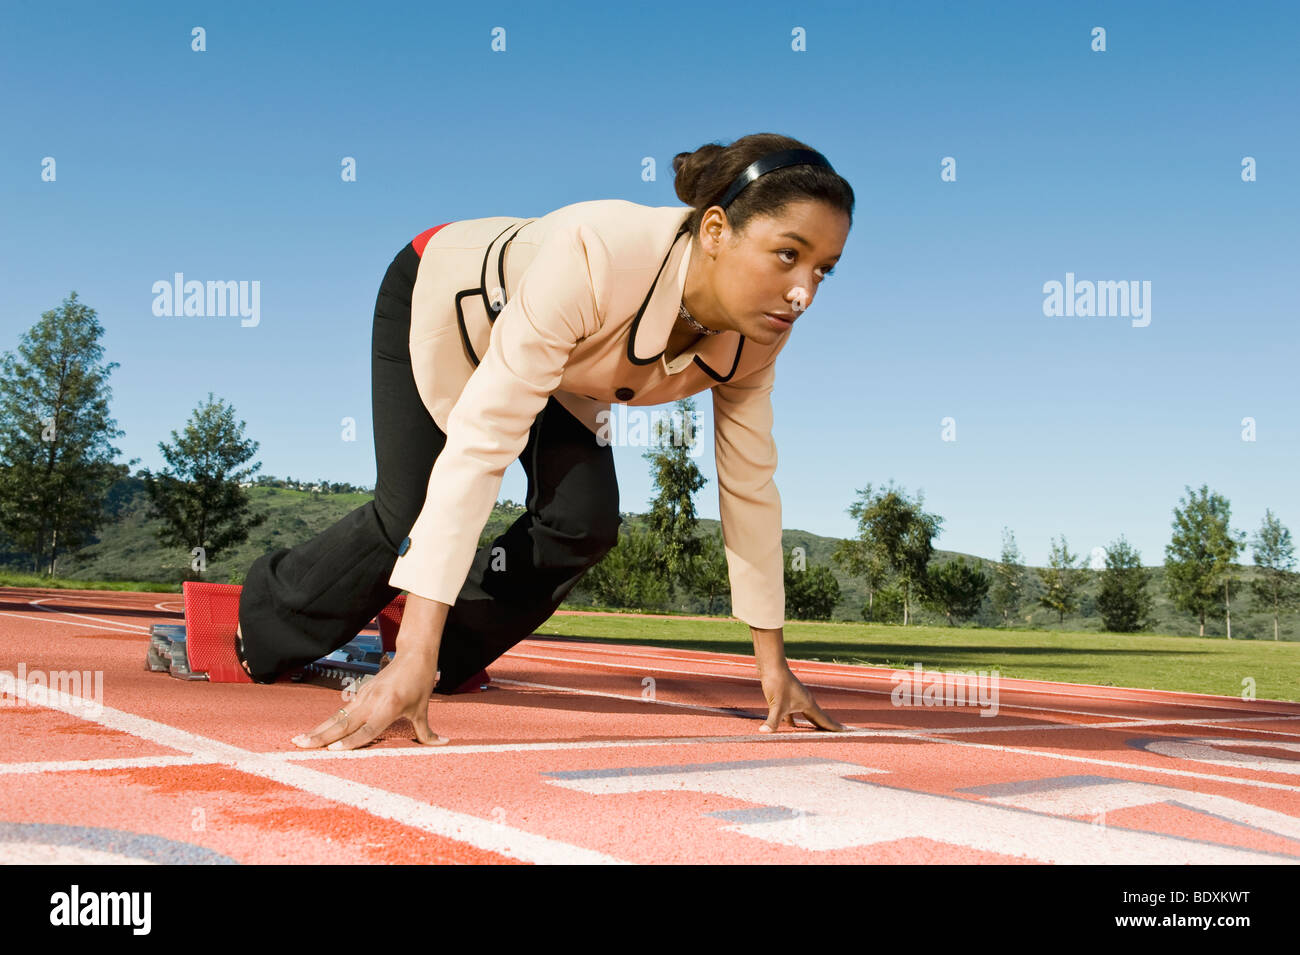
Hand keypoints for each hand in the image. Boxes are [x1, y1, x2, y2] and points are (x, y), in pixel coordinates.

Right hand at [291, 651, 448, 750]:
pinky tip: (313, 733)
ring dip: (317, 730)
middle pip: (343, 724)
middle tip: (300, 746)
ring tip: (298, 741)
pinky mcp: (360, 694)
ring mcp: (363, 696)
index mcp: (389, 707)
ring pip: (337, 718)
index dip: (351, 742)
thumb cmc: (420, 682)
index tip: (333, 751)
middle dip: (321, 737)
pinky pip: (341, 712)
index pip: (367, 730)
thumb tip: (443, 744)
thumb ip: (426, 732)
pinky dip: (326, 723)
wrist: (414, 655)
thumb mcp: (423, 709)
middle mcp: (372, 701)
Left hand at [758, 665, 846, 732]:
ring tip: (816, 733)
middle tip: (836, 735)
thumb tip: (764, 733)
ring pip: (806, 715)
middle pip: (818, 718)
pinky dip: (794, 721)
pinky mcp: (786, 697)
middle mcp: (805, 701)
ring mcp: (796, 699)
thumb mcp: (776, 705)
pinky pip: (793, 713)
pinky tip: (790, 726)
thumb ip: (773, 722)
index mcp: (808, 704)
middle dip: (825, 727)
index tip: (844, 732)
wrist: (771, 666)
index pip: (823, 719)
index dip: (833, 727)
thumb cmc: (777, 683)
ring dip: (811, 724)